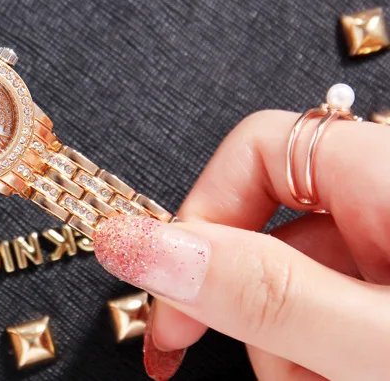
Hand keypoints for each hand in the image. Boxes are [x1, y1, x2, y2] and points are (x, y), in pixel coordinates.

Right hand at [94, 110, 389, 380]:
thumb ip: (265, 293)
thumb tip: (137, 243)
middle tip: (276, 373)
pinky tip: (348, 378)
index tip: (178, 305)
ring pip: (301, 281)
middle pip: (271, 229)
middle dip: (252, 310)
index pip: (258, 146)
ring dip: (292, 347)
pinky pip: (337, 308)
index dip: (203, 219)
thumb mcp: (379, 345)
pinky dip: (326, 353)